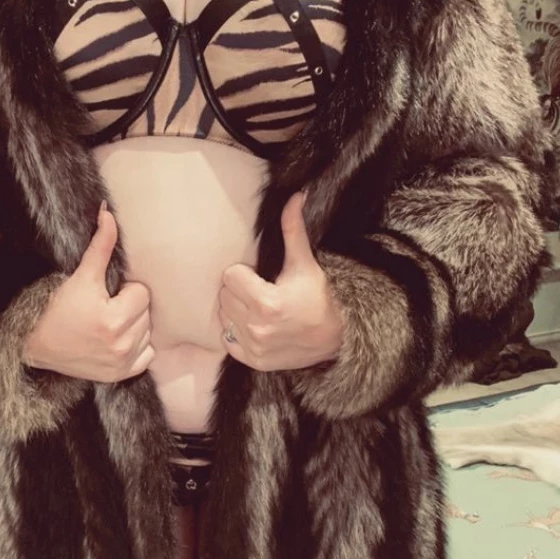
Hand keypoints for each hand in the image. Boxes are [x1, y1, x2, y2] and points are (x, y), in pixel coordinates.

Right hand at [22, 202, 154, 382]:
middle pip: (146, 312)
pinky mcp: (122, 375)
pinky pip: (147, 355)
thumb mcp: (80, 277)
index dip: (124, 290)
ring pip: (147, 331)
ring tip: (108, 324)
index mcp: (113, 320)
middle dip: (129, 306)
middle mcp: (121, 345)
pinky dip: (136, 347)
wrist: (38, 346)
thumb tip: (108, 213)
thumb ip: (100, 246)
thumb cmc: (58, 310)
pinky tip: (116, 341)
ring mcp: (123, 363)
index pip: (142, 293)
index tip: (106, 295)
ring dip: (133, 326)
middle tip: (105, 308)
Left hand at [217, 191, 344, 370]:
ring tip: (257, 308)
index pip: (230, 277)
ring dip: (236, 310)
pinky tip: (255, 325)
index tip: (259, 277)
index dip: (244, 273)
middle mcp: (256, 328)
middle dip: (239, 290)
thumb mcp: (305, 264)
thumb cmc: (320, 298)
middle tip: (259, 291)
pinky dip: (236, 331)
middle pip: (225, 296)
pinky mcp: (252, 361)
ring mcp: (253, 347)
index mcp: (266, 303)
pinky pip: (226, 340)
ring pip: (223, 317)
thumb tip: (294, 197)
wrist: (336, 338)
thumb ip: (293, 231)